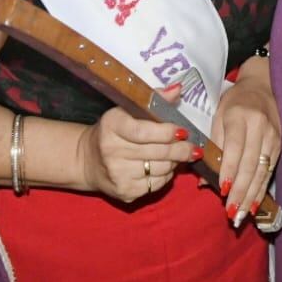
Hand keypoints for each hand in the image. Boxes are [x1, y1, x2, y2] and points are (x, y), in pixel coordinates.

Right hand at [79, 88, 199, 202]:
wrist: (88, 160)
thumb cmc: (114, 131)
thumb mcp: (127, 110)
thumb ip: (154, 100)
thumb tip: (178, 89)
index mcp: (111, 125)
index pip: (143, 131)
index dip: (167, 132)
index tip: (183, 131)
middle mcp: (111, 151)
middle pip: (157, 151)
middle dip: (180, 149)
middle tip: (193, 146)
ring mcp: (117, 174)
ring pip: (161, 169)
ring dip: (175, 161)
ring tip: (178, 154)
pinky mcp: (125, 192)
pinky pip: (157, 184)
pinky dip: (167, 175)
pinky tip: (165, 167)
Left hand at [210, 61, 280, 226]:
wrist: (262, 85)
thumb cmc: (234, 101)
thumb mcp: (217, 115)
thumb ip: (212, 146)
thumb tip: (203, 180)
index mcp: (239, 116)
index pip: (235, 148)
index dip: (229, 171)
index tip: (222, 191)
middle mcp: (260, 127)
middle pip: (250, 164)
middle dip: (241, 191)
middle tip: (231, 213)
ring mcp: (273, 136)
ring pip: (262, 171)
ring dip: (251, 196)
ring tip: (241, 216)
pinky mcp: (280, 144)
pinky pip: (269, 171)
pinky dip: (261, 190)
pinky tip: (254, 205)